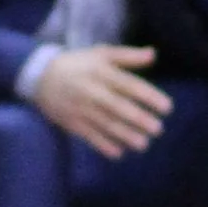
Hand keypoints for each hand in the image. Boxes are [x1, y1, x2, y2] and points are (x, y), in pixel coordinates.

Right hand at [31, 43, 171, 157]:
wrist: (40, 75)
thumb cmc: (79, 63)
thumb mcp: (101, 53)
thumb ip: (128, 56)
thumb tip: (153, 54)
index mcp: (102, 72)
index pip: (129, 85)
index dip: (149, 96)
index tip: (167, 107)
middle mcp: (92, 91)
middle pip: (118, 107)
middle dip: (139, 119)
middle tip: (158, 129)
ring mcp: (80, 108)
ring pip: (105, 124)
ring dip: (125, 135)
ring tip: (143, 144)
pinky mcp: (71, 122)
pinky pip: (89, 135)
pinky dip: (103, 145)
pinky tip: (118, 153)